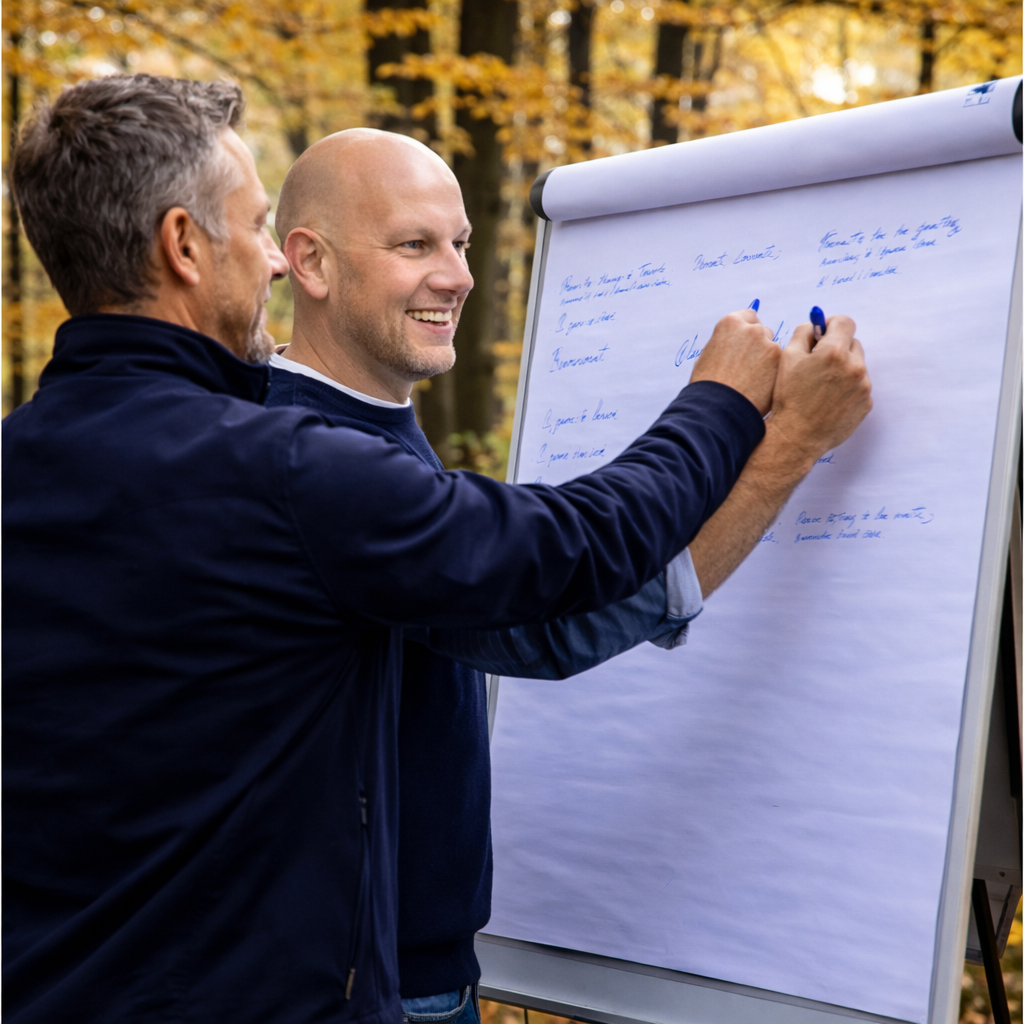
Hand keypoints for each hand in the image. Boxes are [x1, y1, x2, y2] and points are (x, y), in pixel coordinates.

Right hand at [689, 310, 779, 415]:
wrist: (718, 408)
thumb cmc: (708, 386)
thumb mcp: (706, 357)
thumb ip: (723, 345)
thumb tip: (730, 345)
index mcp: (729, 324)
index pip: (747, 316)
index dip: (745, 332)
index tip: (744, 344)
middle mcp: (750, 329)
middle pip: (761, 332)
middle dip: (757, 346)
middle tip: (748, 366)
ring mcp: (768, 344)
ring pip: (773, 348)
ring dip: (767, 360)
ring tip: (753, 381)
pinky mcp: (780, 361)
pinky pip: (781, 363)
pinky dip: (774, 373)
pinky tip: (762, 387)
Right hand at [769, 314, 871, 461]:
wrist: (796, 436)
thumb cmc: (788, 398)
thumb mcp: (787, 359)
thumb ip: (803, 334)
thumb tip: (816, 325)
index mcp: (834, 352)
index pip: (845, 322)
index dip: (831, 325)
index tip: (822, 334)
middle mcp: (854, 366)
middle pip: (852, 343)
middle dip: (837, 348)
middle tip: (818, 364)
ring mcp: (863, 386)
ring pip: (856, 366)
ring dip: (843, 369)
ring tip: (822, 386)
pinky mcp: (866, 403)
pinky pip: (859, 386)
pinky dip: (847, 389)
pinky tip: (829, 400)